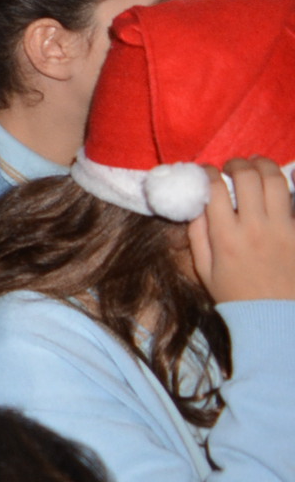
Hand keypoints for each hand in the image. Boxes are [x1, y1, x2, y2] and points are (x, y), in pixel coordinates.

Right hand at [190, 158, 294, 304]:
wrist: (274, 317)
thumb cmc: (235, 295)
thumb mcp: (204, 269)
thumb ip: (197, 235)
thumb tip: (195, 205)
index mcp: (226, 236)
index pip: (215, 188)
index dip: (208, 172)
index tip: (206, 171)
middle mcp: (255, 227)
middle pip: (247, 176)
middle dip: (237, 163)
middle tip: (232, 166)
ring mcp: (283, 229)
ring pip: (276, 181)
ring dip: (264, 166)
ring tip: (257, 166)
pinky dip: (291, 185)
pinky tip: (284, 181)